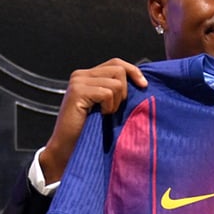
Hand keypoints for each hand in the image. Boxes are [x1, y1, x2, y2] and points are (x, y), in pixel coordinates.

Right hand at [38, 58, 146, 182]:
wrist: (68, 149)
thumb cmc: (89, 131)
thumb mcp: (106, 106)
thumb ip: (116, 90)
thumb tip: (141, 82)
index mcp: (88, 76)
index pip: (117, 63)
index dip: (133, 71)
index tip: (144, 86)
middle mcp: (81, 75)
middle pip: (119, 69)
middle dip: (124, 91)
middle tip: (115, 109)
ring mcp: (78, 82)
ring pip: (116, 83)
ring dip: (116, 103)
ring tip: (105, 114)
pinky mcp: (78, 91)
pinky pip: (107, 93)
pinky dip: (109, 107)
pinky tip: (100, 115)